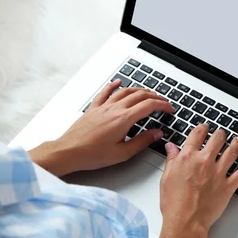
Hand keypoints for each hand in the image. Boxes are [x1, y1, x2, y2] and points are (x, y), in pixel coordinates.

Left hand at [29, 79, 173, 175]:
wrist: (68, 152)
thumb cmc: (91, 155)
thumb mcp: (122, 153)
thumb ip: (142, 141)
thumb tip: (157, 133)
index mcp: (124, 119)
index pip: (149, 106)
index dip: (163, 105)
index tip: (170, 109)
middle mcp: (114, 109)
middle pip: (140, 95)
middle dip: (155, 96)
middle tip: (163, 102)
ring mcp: (103, 107)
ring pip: (126, 91)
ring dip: (140, 90)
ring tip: (149, 93)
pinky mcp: (94, 108)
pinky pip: (105, 92)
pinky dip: (114, 85)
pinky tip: (118, 82)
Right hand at [157, 124, 237, 237]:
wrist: (185, 221)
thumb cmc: (174, 203)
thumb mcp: (166, 177)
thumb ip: (171, 159)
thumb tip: (171, 147)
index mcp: (189, 157)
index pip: (197, 134)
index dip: (202, 128)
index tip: (204, 127)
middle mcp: (205, 161)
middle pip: (217, 139)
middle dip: (220, 134)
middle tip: (221, 134)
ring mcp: (218, 172)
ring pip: (232, 151)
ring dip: (236, 143)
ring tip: (237, 140)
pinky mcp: (228, 185)